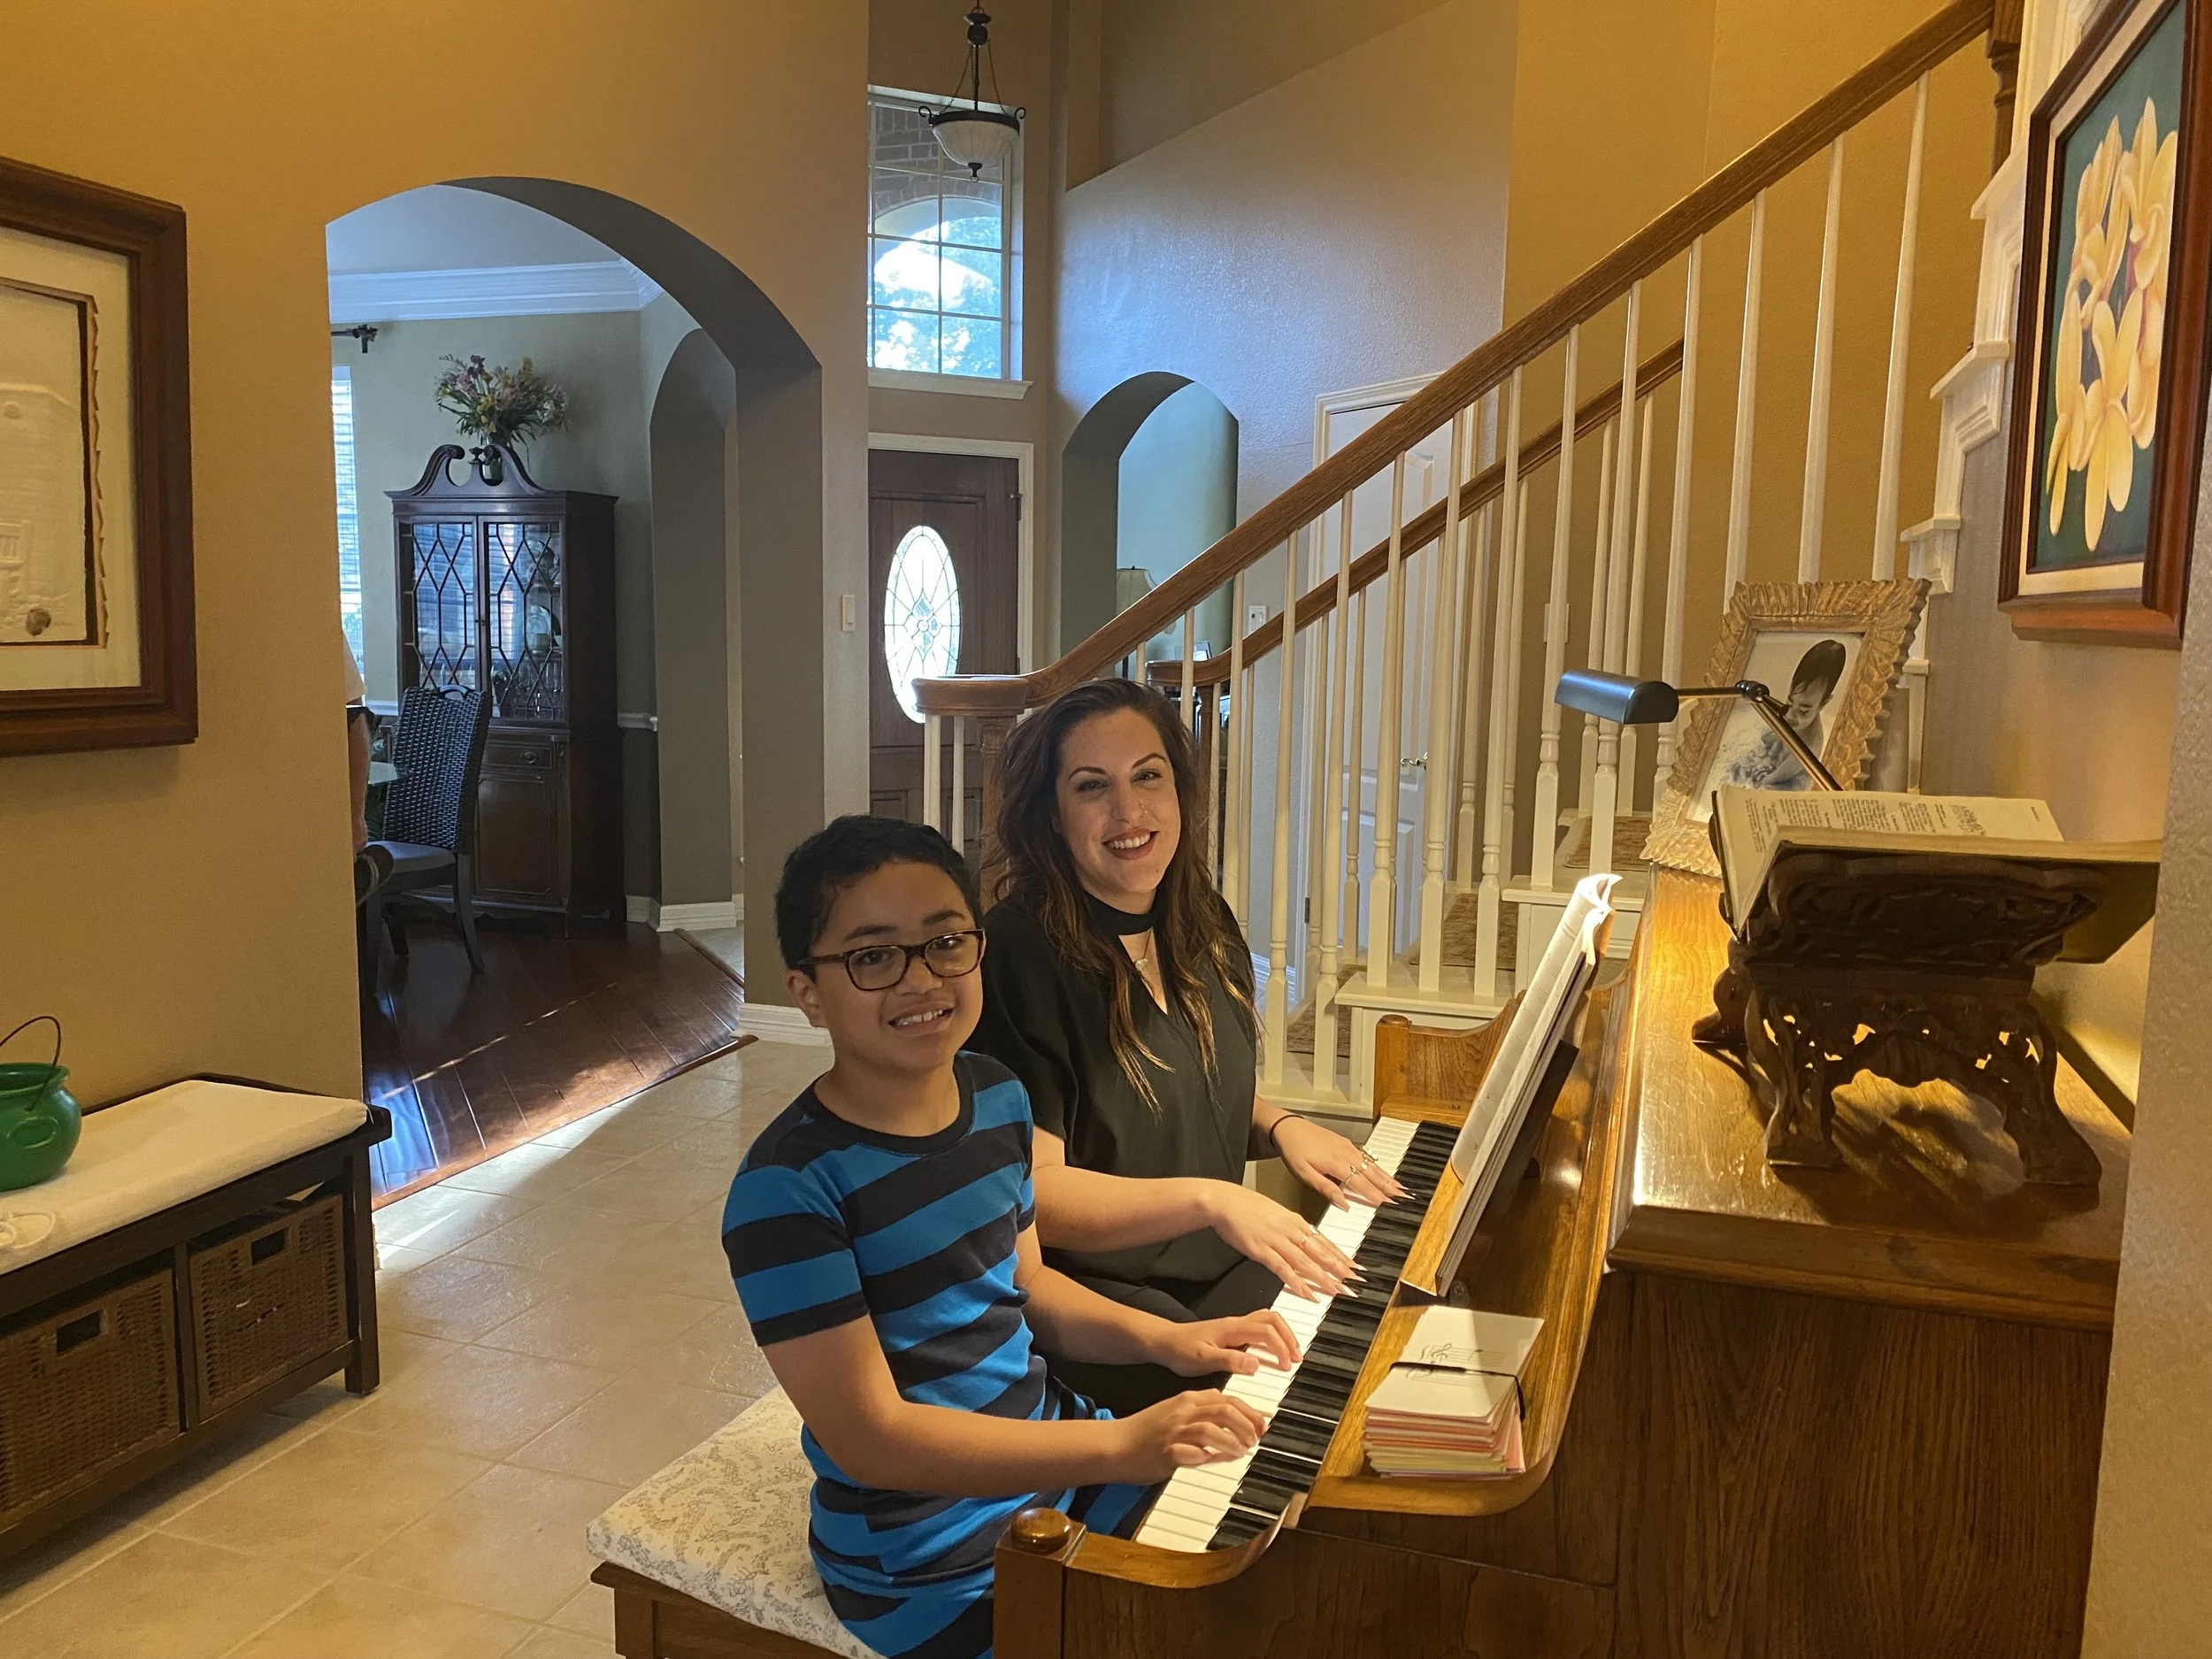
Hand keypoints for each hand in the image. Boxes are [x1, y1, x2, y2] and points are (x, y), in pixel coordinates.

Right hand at [1112, 1391, 1268, 1480]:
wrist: (1114, 1444)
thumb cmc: (1144, 1432)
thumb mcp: (1174, 1412)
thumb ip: (1200, 1413)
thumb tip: (1229, 1423)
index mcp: (1187, 1400)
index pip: (1227, 1398)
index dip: (1249, 1412)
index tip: (1261, 1425)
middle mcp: (1183, 1412)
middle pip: (1225, 1410)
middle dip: (1247, 1424)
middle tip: (1256, 1438)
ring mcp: (1175, 1432)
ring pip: (1212, 1429)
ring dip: (1233, 1441)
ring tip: (1242, 1450)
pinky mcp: (1167, 1452)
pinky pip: (1194, 1453)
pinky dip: (1210, 1457)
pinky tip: (1219, 1460)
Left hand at [1151, 1311, 1301, 1377]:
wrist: (1163, 1343)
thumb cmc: (1180, 1351)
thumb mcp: (1203, 1359)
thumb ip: (1229, 1360)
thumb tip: (1256, 1364)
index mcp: (1232, 1328)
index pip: (1266, 1331)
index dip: (1281, 1346)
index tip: (1287, 1365)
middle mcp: (1236, 1324)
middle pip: (1272, 1319)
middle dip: (1289, 1337)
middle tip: (1297, 1358)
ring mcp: (1234, 1327)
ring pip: (1267, 1322)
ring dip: (1283, 1335)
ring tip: (1291, 1354)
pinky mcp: (1232, 1334)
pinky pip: (1259, 1329)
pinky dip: (1273, 1337)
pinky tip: (1273, 1352)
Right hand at [1203, 1182, 1358, 1299]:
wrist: (1225, 1201)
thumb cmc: (1247, 1207)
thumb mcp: (1277, 1214)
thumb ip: (1293, 1228)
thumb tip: (1308, 1239)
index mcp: (1296, 1221)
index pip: (1325, 1242)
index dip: (1342, 1257)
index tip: (1356, 1269)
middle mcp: (1291, 1230)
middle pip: (1320, 1253)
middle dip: (1340, 1270)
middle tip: (1354, 1284)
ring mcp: (1277, 1240)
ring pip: (1306, 1262)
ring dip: (1323, 1279)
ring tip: (1337, 1291)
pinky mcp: (1262, 1250)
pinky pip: (1283, 1269)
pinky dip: (1296, 1282)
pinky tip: (1306, 1293)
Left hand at [1268, 1116, 1408, 1210]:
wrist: (1287, 1127)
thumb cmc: (1294, 1151)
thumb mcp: (1303, 1174)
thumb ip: (1325, 1189)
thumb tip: (1343, 1203)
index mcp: (1335, 1163)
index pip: (1359, 1183)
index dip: (1374, 1196)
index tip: (1387, 1205)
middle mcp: (1345, 1154)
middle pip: (1371, 1174)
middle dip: (1388, 1187)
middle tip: (1403, 1198)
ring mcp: (1348, 1147)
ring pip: (1372, 1165)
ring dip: (1387, 1177)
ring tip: (1400, 1188)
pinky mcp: (1346, 1143)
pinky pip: (1366, 1157)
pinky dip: (1378, 1167)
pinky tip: (1384, 1173)